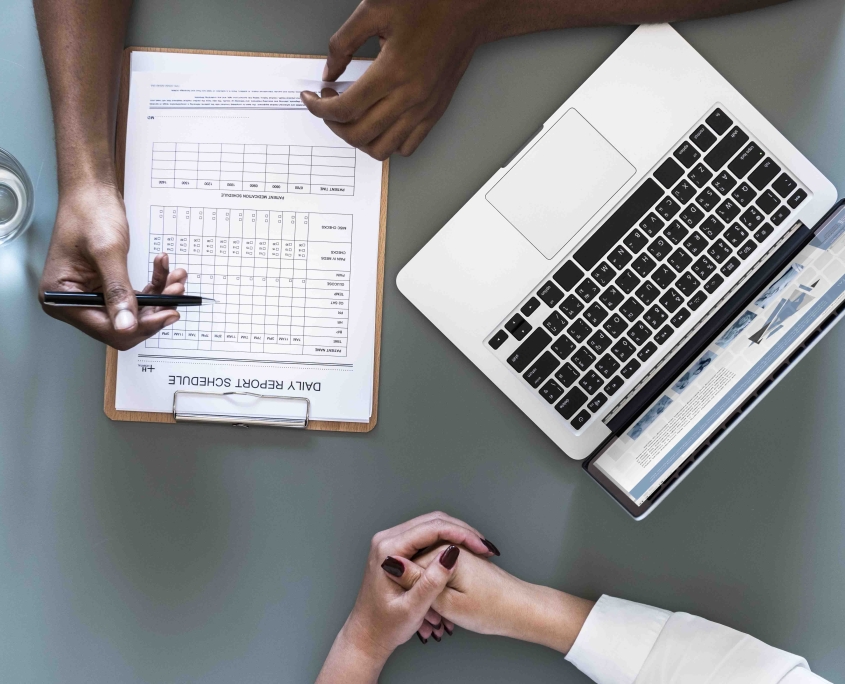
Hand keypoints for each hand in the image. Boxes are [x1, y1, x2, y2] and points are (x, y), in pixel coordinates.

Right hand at [39, 182, 185, 349]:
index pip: (106, 329)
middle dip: (154, 309)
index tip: (168, 313)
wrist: (91, 191)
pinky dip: (153, 284)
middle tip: (176, 293)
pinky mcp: (106, 285)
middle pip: (123, 324)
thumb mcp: (107, 253)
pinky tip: (165, 270)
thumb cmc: (89, 212)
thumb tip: (127, 326)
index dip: (140, 325)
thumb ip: (117, 291)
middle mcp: (74, 301)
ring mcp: (91, 294)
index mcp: (61, 298)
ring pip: (134, 310)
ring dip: (159, 295)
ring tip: (175, 278)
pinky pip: (135, 295)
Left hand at [301, 0, 489, 159]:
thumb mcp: (374, 10)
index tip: (311, 99)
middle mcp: (409, 97)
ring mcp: (423, 110)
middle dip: (333, 125)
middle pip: (358, 134)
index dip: (318, 108)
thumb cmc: (427, 5)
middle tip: (328, 106)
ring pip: (382, 148)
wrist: (467, 11)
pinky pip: (407, 147)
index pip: (343, 109)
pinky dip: (387, 143)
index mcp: (391, 72)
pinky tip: (378, 124)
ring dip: (358, 139)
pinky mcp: (434, 113)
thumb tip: (329, 71)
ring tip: (351, 119)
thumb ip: (343, 43)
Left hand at [316, 512, 499, 682]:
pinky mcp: (397, 548)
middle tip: (485, 547)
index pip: (431, 529)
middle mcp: (387, 539)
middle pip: (432, 521)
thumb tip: (452, 554)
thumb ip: (431, 582)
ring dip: (456, 534)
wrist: (367, 635)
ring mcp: (391, 541)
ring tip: (479, 549)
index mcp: (388, 550)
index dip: (461, 535)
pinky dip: (447, 540)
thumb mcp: (412, 609)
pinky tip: (463, 552)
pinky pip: (426, 535)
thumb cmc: (385, 626)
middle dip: (462, 531)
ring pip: (431, 525)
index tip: (482, 547)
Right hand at [407, 544, 594, 653]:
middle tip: (427, 616)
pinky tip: (444, 608)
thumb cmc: (492, 610)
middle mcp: (450, 546)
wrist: (522, 610)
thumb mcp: (447, 603)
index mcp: (443, 552)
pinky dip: (439, 590)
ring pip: (428, 569)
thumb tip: (391, 563)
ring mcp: (457, 552)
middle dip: (417, 588)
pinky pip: (440, 572)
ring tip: (436, 617)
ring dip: (428, 591)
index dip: (406, 588)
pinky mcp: (463, 560)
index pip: (406, 563)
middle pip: (416, 562)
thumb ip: (418, 582)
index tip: (413, 609)